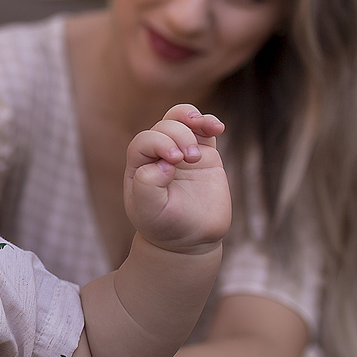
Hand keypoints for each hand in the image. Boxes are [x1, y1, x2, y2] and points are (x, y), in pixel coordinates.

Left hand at [124, 104, 229, 252]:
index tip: (174, 160)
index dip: (158, 142)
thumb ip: (148, 186)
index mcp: (139, 164)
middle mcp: (158, 154)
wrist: (190, 238)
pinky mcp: (204, 155)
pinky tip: (216, 126)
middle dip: (178, 135)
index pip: (144, 141)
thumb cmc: (164, 225)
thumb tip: (163, 164)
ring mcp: (181, 152)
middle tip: (190, 158)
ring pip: (181, 120)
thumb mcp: (149, 211)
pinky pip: (204, 130)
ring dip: (191, 117)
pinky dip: (209, 122)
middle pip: (164, 127)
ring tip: (206, 127)